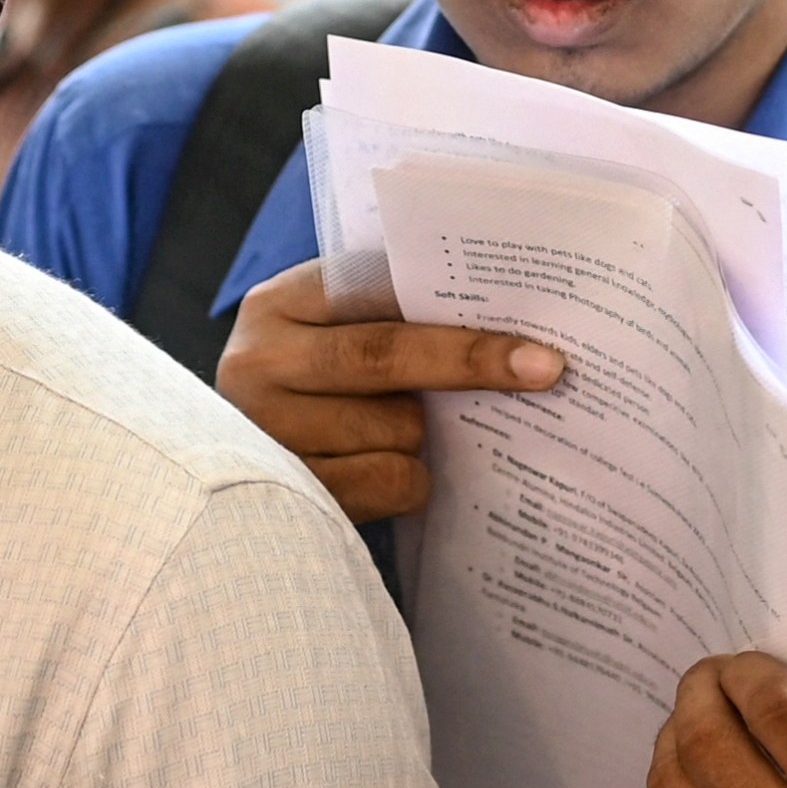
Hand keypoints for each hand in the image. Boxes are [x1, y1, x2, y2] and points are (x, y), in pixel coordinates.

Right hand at [214, 256, 560, 522]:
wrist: (240, 480)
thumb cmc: (320, 391)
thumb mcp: (336, 338)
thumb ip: (392, 319)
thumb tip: (511, 330)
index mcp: (277, 305)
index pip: (376, 294)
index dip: (454, 311)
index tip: (532, 332)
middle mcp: (255, 363)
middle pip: (384, 356)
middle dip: (472, 362)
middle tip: (546, 370)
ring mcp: (265, 433)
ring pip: (395, 427)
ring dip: (422, 435)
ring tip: (403, 432)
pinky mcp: (288, 493)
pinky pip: (387, 482)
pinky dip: (409, 482)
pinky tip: (388, 473)